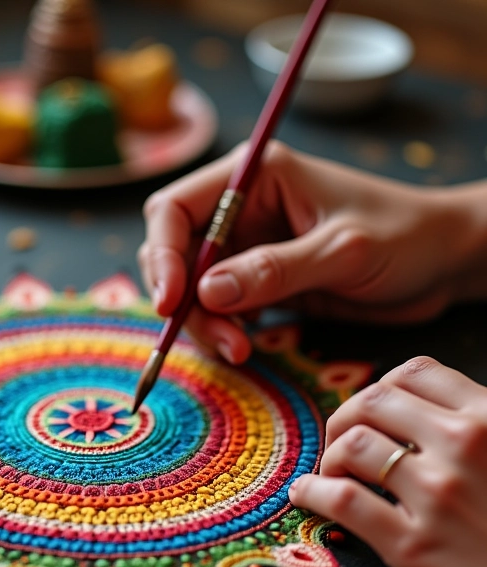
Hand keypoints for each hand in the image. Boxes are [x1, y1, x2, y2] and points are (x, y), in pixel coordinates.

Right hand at [138, 141, 486, 362]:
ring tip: (240, 350)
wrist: (442, 263)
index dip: (162, 254)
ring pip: (194, 288)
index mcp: (255, 178)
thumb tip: (207, 293)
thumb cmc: (405, 236)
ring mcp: (248, 247)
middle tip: (220, 339)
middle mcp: (241, 210)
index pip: (175, 209)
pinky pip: (219, 308)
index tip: (171, 301)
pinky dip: (222, 331)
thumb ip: (274, 270)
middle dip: (185, 301)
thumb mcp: (342, 251)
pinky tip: (245, 345)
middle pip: (176, 253)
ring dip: (205, 324)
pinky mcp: (260, 281)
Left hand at [289, 356, 486, 566]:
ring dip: (331, 457)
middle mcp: (466, 447)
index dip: (382, 390)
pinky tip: (305, 495)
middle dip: (345, 417)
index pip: (415, 372)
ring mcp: (438, 496)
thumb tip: (413, 410)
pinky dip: (312, 493)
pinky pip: (341, 500)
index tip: (372, 414)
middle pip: (373, 401)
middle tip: (341, 443)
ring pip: (353, 445)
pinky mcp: (412, 545)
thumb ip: (474, 431)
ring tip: (334, 474)